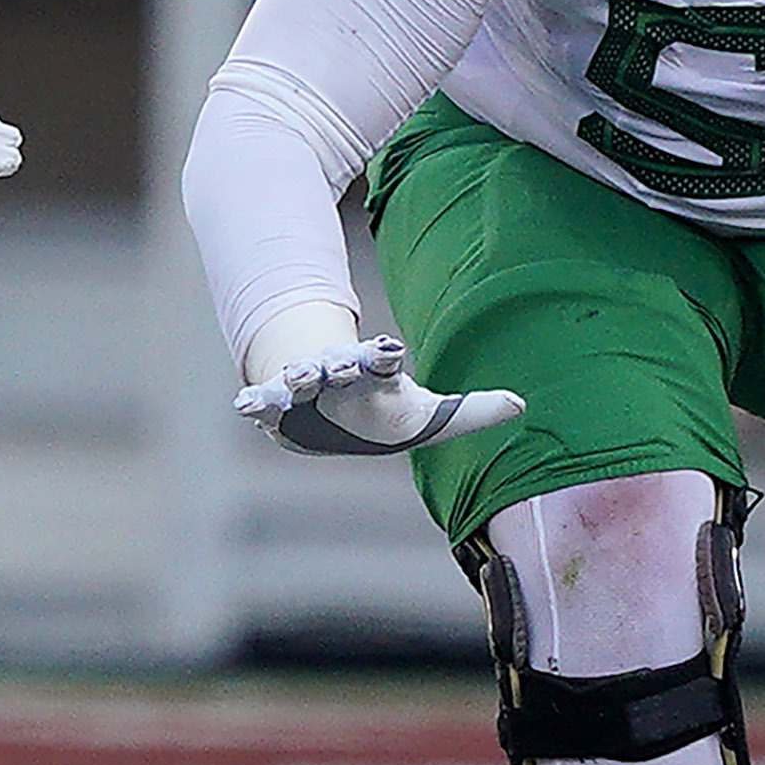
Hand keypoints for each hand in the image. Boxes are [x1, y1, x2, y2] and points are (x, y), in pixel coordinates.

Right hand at [236, 334, 524, 457]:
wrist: (329, 414)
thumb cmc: (385, 413)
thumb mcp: (429, 414)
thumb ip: (471, 411)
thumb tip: (521, 405)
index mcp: (375, 372)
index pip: (382, 358)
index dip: (384, 354)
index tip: (388, 349)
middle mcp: (338, 373)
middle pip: (338, 362)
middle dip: (338, 363)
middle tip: (338, 365)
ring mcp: (306, 385)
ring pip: (298, 376)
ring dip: (295, 376)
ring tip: (292, 378)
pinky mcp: (278, 406)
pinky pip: (263, 402)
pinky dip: (253, 403)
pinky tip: (243, 406)